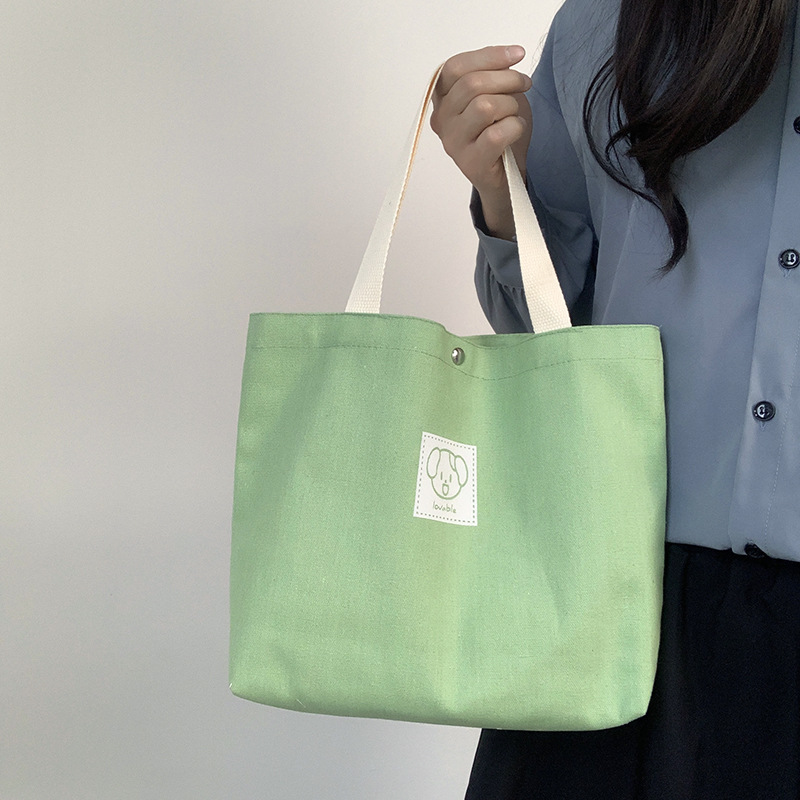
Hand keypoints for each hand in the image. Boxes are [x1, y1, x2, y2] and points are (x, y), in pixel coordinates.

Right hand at [431, 46, 531, 238]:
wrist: (507, 173)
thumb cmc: (500, 130)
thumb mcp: (495, 93)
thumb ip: (492, 74)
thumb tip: (511, 55)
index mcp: (442, 100)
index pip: (455, 67)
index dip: (488, 56)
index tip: (518, 54)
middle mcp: (441, 121)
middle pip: (472, 84)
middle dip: (507, 79)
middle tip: (525, 85)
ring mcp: (453, 143)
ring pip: (484, 106)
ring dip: (510, 105)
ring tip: (515, 114)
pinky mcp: (471, 163)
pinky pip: (496, 134)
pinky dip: (515, 127)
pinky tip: (516, 131)